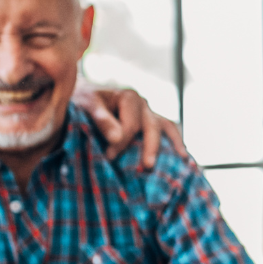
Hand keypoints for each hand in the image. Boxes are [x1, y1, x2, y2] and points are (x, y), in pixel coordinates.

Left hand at [72, 82, 187, 170]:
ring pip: (165, 127)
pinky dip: (175, 141)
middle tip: (146, 166)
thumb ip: (101, 120)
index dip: (122, 142)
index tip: (109, 156)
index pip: (132, 124)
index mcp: (128, 97)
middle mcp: (142, 103)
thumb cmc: (81, 102)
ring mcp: (148, 113)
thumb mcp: (86, 106)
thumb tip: (117, 138)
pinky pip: (168, 130)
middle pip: (152, 126)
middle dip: (149, 147)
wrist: (80, 98)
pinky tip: (182, 156)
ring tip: (180, 159)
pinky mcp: (150, 122)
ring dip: (170, 144)